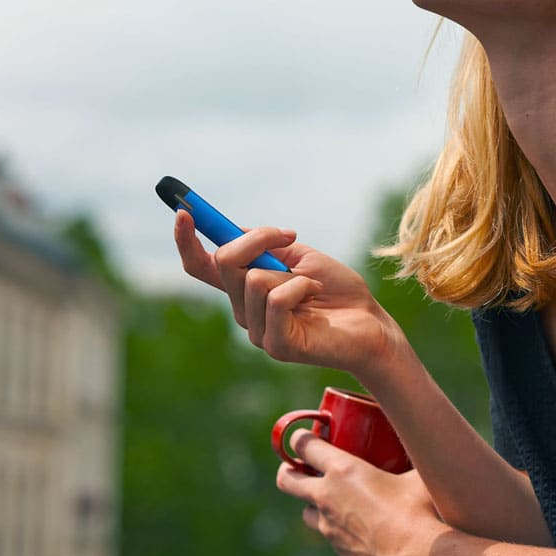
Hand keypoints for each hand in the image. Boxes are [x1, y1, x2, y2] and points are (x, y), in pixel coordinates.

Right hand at [173, 209, 402, 376]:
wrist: (372, 324)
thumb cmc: (339, 292)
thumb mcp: (302, 258)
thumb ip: (267, 248)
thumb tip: (237, 232)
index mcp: (244, 289)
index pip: (201, 267)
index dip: (186, 241)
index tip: (183, 211)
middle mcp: (243, 311)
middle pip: (225, 262)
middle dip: (258, 239)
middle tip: (290, 236)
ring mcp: (257, 331)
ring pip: (252, 279)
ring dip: (291, 272)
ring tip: (314, 287)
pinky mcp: (276, 344)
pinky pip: (276, 298)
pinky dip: (301, 287)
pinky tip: (315, 297)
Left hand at [276, 431, 444, 555]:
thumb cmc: (420, 511)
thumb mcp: (418, 474)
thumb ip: (417, 459)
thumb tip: (428, 446)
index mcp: (342, 471)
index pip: (304, 446)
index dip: (300, 438)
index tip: (306, 435)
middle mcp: (327, 497)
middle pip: (287, 479)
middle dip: (289, 470)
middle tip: (303, 466)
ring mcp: (329, 527)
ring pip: (305, 511)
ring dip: (313, 502)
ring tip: (333, 498)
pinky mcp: (339, 550)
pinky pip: (329, 534)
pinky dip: (335, 526)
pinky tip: (357, 525)